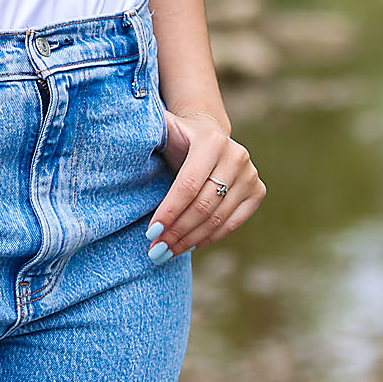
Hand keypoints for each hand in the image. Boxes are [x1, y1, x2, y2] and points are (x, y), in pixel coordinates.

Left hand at [145, 110, 265, 260]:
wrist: (210, 135)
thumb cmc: (179, 138)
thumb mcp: (164, 129)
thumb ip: (147, 131)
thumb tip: (124, 139)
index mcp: (211, 140)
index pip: (188, 185)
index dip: (170, 210)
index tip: (150, 232)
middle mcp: (236, 156)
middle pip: (204, 205)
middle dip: (177, 231)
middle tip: (156, 249)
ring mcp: (250, 175)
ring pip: (218, 218)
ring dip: (190, 240)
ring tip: (167, 252)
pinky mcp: (258, 191)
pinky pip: (232, 223)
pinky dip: (209, 238)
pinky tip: (189, 246)